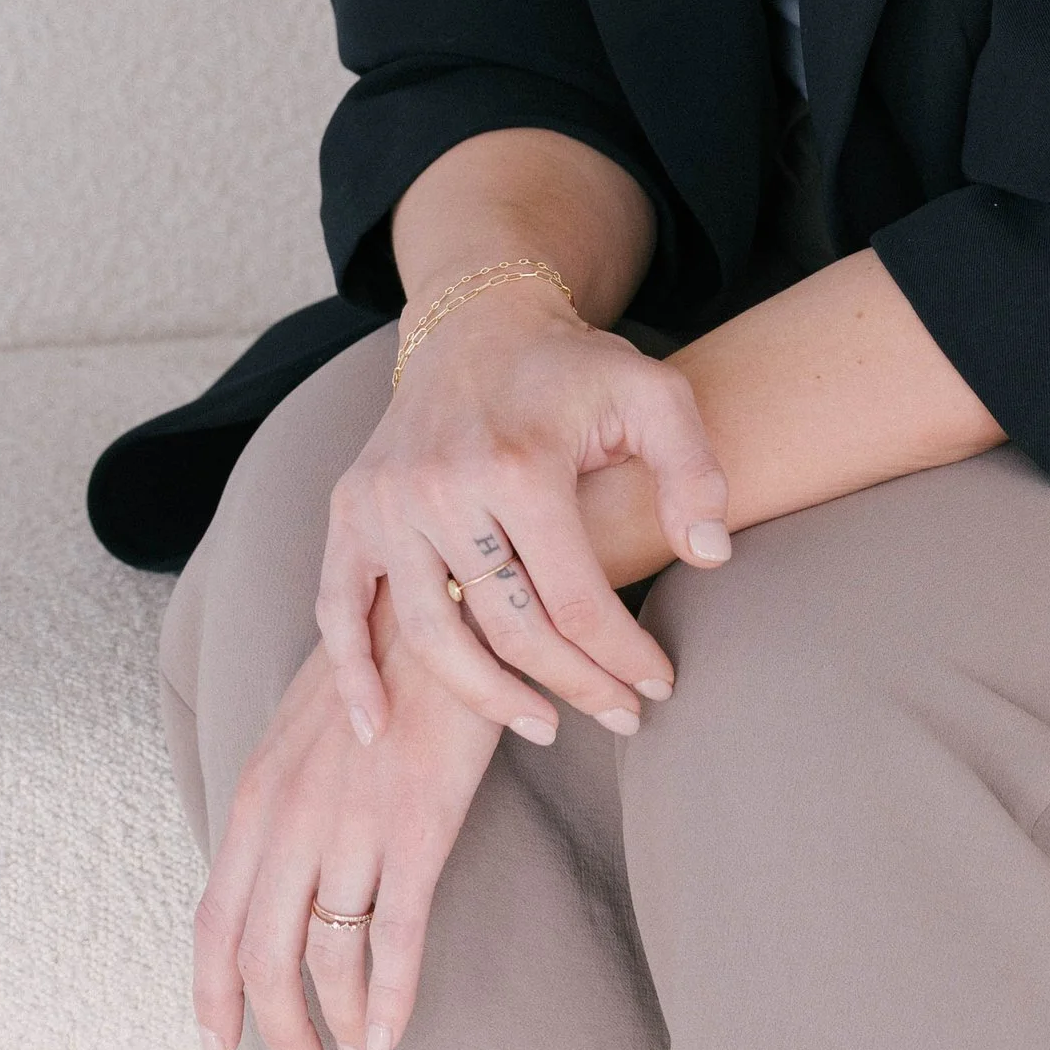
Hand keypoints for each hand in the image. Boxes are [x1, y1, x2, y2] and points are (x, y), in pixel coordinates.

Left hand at [192, 599, 500, 1049]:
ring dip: (339, 1018)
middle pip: (264, 956)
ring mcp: (353, 826)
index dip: (212, 995)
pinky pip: (395, 940)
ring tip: (354, 1046)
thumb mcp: (299, 729)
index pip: (215, 920)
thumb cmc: (379, 668)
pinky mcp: (417, 829)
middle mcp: (292, 819)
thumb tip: (266, 872)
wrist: (448, 614)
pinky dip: (390, 998)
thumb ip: (278, 801)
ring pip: (329, 958)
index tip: (216, 1047)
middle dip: (277, 1026)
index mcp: (257, 795)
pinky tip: (393, 1030)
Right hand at [316, 286, 731, 747]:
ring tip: (543, 725)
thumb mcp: (654, 394)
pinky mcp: (350, 510)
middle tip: (620, 716)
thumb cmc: (574, 368)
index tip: (657, 685)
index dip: (622, 656)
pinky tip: (380, 727)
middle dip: (574, 687)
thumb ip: (693, 470)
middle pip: (508, 629)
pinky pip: (339, 608)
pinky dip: (353, 673)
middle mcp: (443, 486)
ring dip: (489, 698)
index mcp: (521, 464)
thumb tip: (710, 556)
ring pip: (431, 636)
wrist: (479, 323)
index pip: (577, 600)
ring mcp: (386, 502)